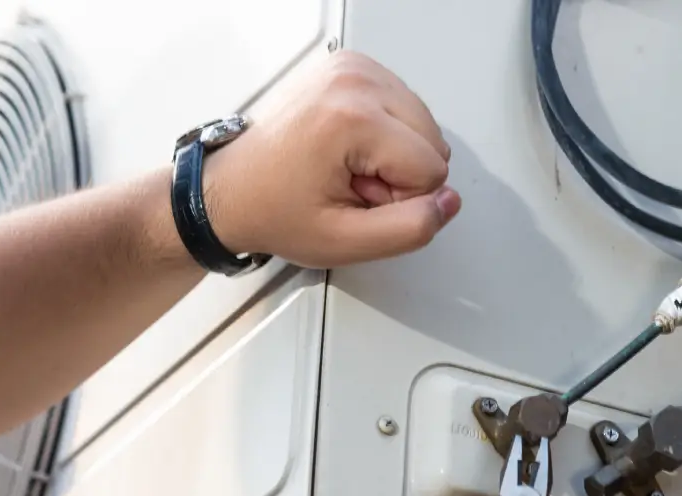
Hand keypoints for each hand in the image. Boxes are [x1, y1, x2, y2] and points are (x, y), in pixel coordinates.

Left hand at [201, 50, 460, 268]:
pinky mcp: (353, 67)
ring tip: (345, 169)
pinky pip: (404, 108)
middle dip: (399, 175)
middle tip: (350, 186)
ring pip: (423, 125)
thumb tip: (448, 204)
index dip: (400, 200)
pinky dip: (383, 135)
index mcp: (352, 117)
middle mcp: (354, 80)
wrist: (233, 190)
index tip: (355, 199)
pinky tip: (346, 151)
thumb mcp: (346, 242)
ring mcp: (353, 68)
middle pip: (432, 142)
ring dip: (391, 157)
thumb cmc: (276, 211)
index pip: (432, 169)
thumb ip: (409, 229)